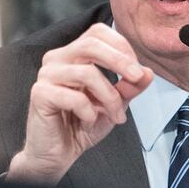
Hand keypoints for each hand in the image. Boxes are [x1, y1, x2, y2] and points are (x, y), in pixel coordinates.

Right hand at [7, 23, 153, 183]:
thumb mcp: (114, 105)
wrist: (57, 154)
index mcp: (72, 55)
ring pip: (86, 73)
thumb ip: (129, 88)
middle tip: (137, 79)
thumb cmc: (80, 126)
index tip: (137, 70)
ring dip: (109, 97)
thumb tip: (148, 73)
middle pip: (91, 44)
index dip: (121, 46)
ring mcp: (46, 75)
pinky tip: (89, 122)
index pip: (97, 32)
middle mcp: (57, 59)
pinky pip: (74, 97)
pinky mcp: (40, 94)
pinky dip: (90, 112)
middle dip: (120, 61)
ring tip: (115, 116)